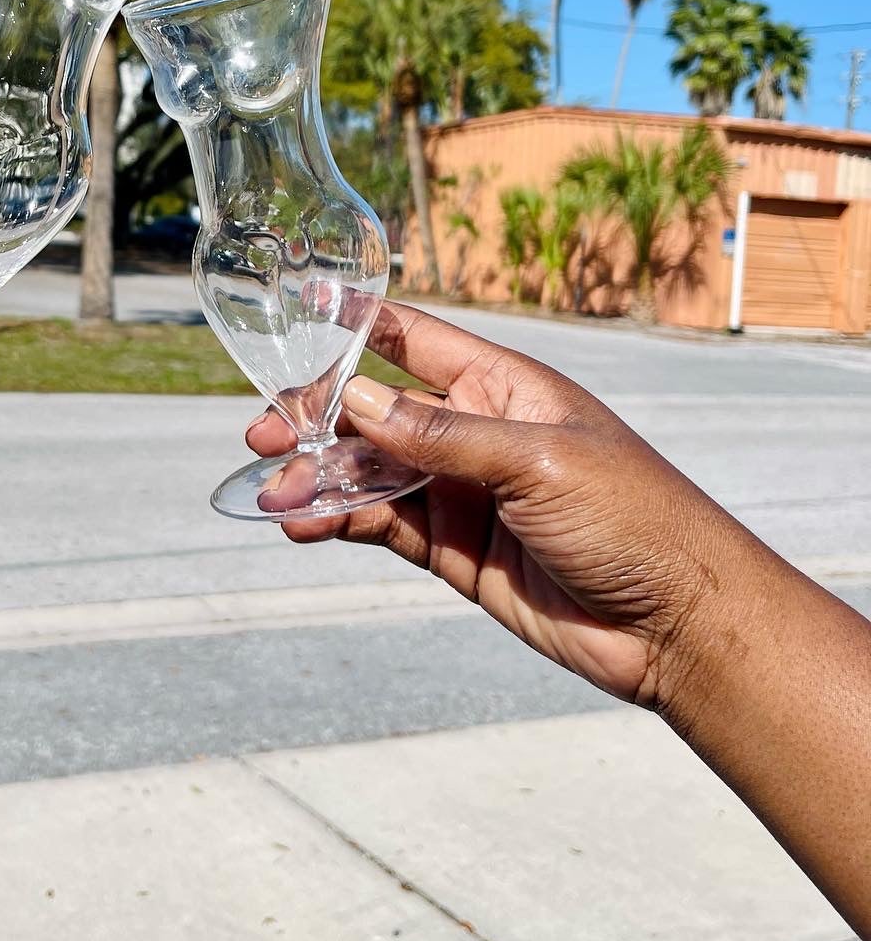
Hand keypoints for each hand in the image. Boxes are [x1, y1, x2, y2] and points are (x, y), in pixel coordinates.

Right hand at [247, 302, 753, 705]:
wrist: (678, 627)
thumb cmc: (634, 519)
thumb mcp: (537, 462)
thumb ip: (439, 436)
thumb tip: (352, 401)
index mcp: (502, 388)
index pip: (415, 340)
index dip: (357, 323)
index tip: (298, 313)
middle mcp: (475, 434)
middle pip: (375, 411)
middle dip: (316, 419)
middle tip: (262, 434)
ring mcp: (462, 494)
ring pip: (369, 474)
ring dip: (319, 479)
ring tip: (277, 498)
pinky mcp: (455, 550)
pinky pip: (383, 525)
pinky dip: (339, 522)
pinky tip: (306, 526)